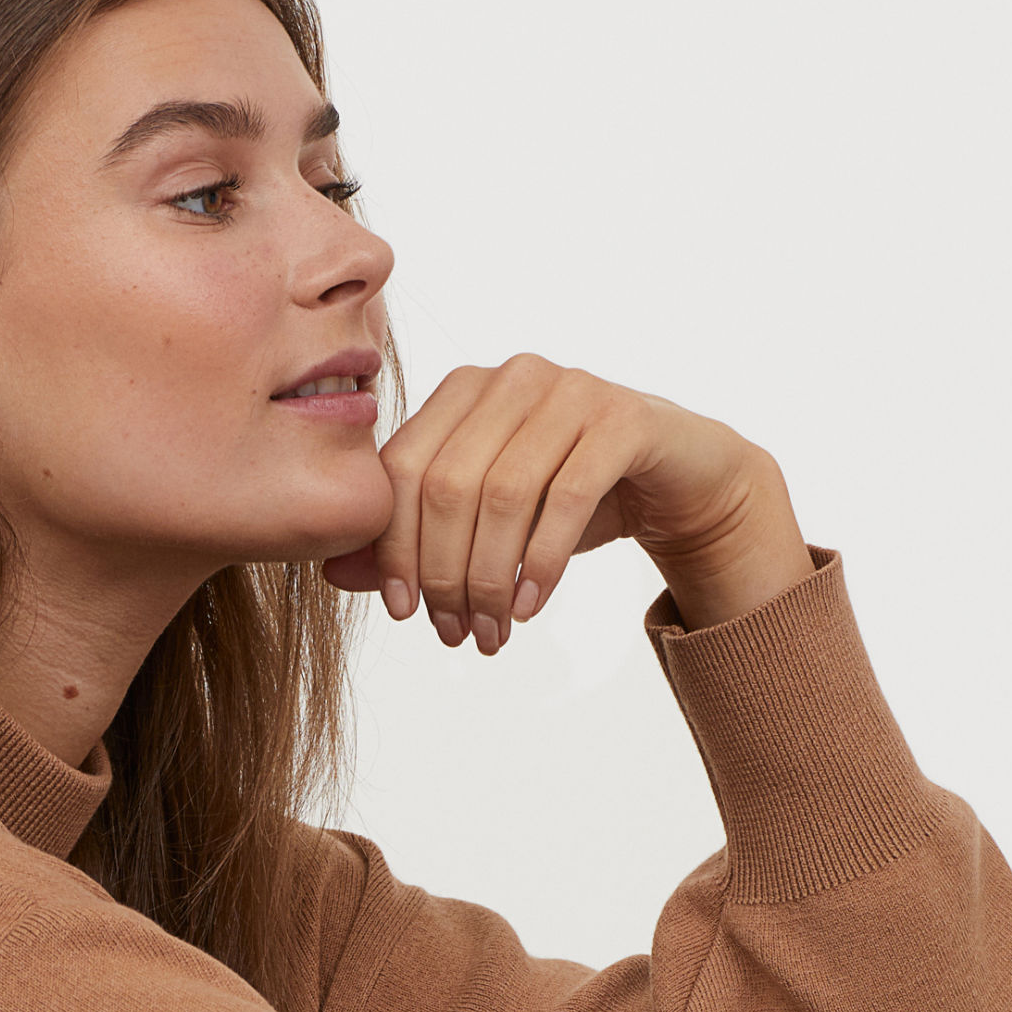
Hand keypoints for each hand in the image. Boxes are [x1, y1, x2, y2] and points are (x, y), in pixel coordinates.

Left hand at [319, 354, 815, 649]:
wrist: (676, 481)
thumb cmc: (568, 501)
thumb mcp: (485, 525)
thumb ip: (411, 540)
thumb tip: (334, 574)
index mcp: (463, 391)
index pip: (403, 471)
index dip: (394, 547)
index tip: (403, 613)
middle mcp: (512, 377)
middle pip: (448, 485)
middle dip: (444, 573)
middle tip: (453, 634)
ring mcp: (571, 390)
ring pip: (504, 495)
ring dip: (491, 579)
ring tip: (490, 633)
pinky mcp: (623, 419)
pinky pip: (568, 497)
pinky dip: (541, 563)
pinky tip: (530, 608)